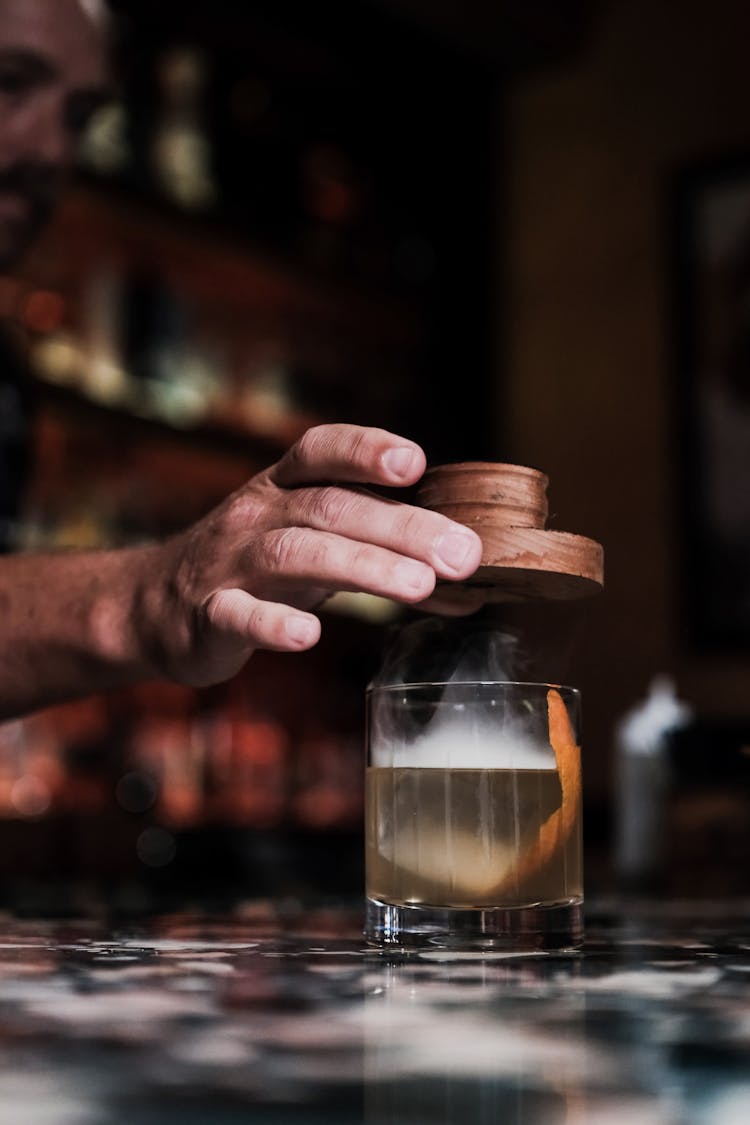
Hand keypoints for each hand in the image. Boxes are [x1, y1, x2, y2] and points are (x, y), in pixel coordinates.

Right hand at [148, 424, 482, 685]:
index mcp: (281, 487)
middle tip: (463, 555)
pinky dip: (273, 625)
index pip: (321, 450)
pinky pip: (238, 616)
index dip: (366, 450)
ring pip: (295, 555)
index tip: (415, 464)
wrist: (152, 607)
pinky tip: (309, 636)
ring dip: (362, 566)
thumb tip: (466, 577)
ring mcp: (229, 564)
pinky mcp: (208, 617)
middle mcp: (256, 514)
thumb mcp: (311, 541)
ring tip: (417, 586)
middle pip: (331, 509)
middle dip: (403, 529)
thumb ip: (379, 548)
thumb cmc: (255, 568)